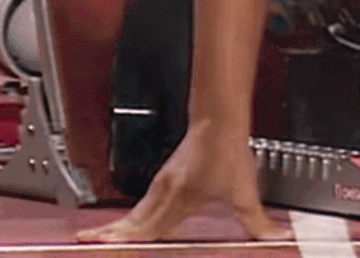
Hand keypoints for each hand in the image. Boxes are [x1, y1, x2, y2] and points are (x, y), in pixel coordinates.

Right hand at [77, 122, 289, 243]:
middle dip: (110, 233)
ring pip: (136, 208)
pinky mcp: (168, 175)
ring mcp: (164, 181)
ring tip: (106, 235)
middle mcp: (165, 190)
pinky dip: (135, 212)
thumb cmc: (225, 147)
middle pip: (131, 219)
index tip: (103, 244)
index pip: (145, 228)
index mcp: (177, 198)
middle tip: (87, 240)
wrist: (219, 116)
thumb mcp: (243, 190)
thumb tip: (272, 236)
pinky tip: (140, 217)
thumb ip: (256, 219)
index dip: (125, 239)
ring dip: (121, 223)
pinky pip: (145, 199)